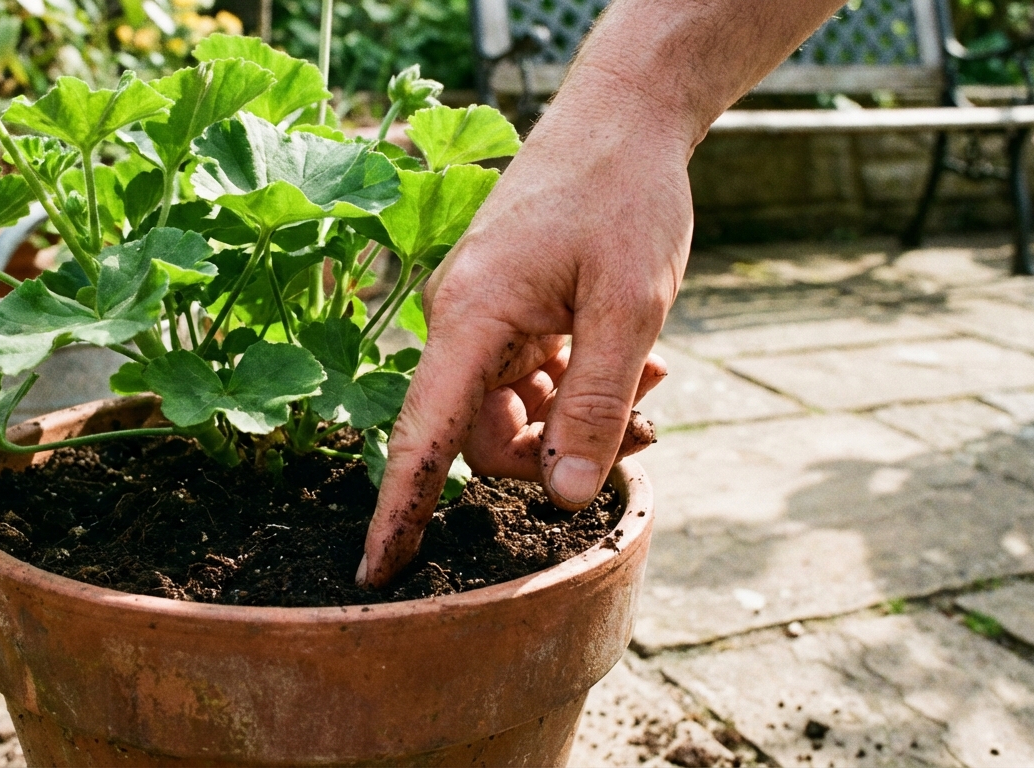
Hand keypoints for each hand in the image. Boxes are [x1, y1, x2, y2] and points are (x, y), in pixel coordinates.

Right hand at [356, 95, 692, 587]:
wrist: (623, 117)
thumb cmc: (623, 196)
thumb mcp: (630, 307)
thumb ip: (597, 404)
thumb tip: (566, 494)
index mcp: (472, 317)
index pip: (422, 436)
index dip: (399, 511)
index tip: (378, 573)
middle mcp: (461, 320)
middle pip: (484, 435)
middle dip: (557, 452)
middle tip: (644, 434)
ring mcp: (482, 314)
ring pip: (513, 409)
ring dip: (579, 415)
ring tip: (654, 384)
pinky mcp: (505, 307)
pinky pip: (528, 374)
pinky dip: (578, 381)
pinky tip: (640, 363)